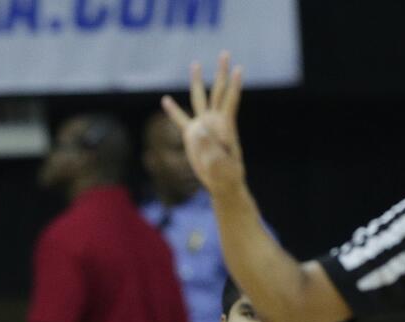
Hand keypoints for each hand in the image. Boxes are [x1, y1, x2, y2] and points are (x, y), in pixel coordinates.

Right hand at [162, 51, 246, 196]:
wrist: (222, 184)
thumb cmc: (226, 175)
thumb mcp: (220, 163)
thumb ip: (208, 147)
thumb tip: (196, 128)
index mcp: (224, 126)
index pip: (230, 100)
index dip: (235, 85)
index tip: (239, 70)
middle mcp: (214, 121)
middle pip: (217, 91)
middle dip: (221, 72)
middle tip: (225, 53)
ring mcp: (203, 126)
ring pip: (200, 99)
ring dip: (197, 82)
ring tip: (195, 64)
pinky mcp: (193, 136)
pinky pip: (181, 120)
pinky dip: (173, 111)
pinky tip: (165, 100)